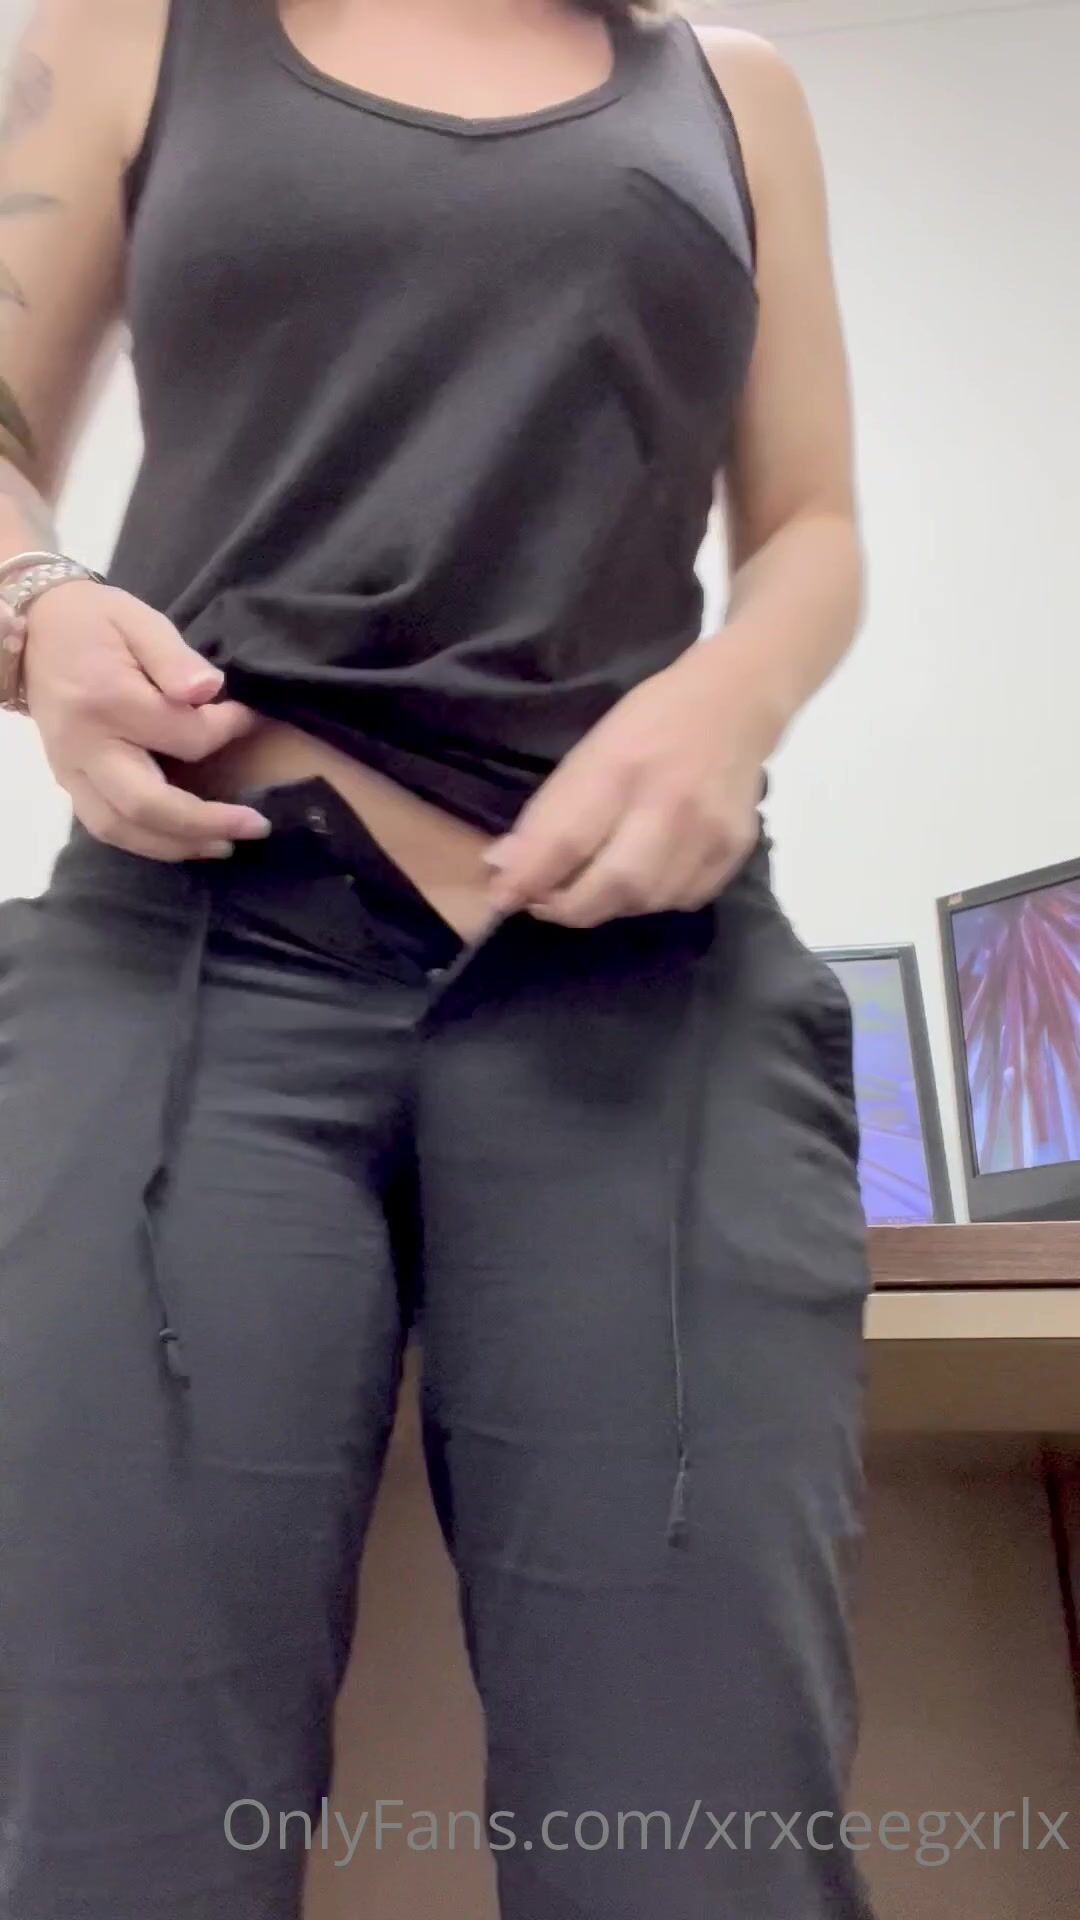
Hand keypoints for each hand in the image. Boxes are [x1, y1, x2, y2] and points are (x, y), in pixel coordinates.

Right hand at [24, 581, 269, 860]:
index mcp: (108, 701)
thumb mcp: (138, 620)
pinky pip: (104, 826)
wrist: (34, 630)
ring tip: (224, 845)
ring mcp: (70, 769)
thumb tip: (209, 690)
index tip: (251, 718)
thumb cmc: (95, 622)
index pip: (184, 736)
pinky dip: (146, 842)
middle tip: (256, 826)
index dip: (228, 732)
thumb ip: (174, 657)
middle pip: (147, 805)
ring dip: (177, 845)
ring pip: (122, 828)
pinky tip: (182, 841)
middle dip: (207, 822)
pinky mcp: (67, 781)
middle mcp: (85, 745)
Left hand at [485, 648, 767, 927]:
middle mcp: (670, 803)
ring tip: (591, 889)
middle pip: (613, 885)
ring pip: (647, 901)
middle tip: (546, 904)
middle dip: (568, 907)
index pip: (567, 840)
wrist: (736, 703)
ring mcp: (708, 830)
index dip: (528, 879)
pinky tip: (640, 880)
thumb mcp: (591, 750)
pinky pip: (684, 899)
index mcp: (622, 766)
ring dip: (608, 905)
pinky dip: (652, 900)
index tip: (503, 898)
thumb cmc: (650, 720)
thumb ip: (550, 812)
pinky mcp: (735, 849)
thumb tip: (504, 866)